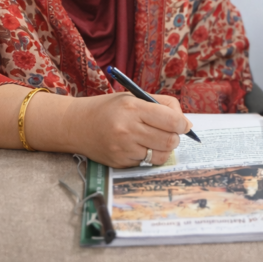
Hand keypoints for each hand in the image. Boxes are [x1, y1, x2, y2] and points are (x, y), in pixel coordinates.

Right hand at [60, 92, 192, 167]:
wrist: (76, 125)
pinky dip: (149, 155)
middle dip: (176, 137)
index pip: (171, 120)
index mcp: (132, 108)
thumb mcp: (133, 97)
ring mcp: (123, 149)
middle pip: (169, 140)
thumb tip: (186, 123)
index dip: (182, 124)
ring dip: (164, 148)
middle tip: (170, 132)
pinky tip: (139, 146)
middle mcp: (128, 129)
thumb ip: (161, 105)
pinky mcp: (120, 163)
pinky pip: (146, 163)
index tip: (183, 124)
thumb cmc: (108, 108)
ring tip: (156, 140)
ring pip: (160, 155)